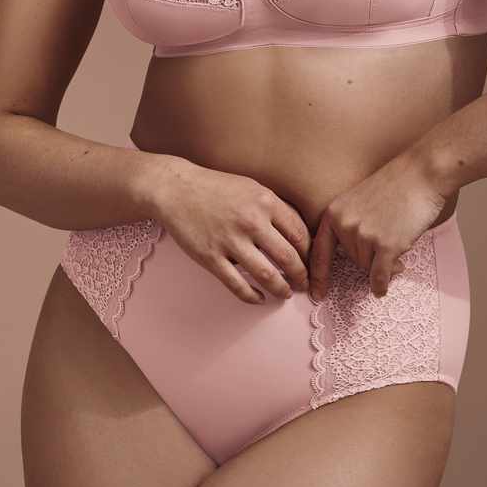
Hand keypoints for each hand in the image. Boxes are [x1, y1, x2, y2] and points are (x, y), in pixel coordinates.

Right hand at [146, 157, 310, 303]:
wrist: (175, 189)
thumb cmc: (215, 188)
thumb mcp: (251, 188)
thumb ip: (276, 209)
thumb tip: (300, 235)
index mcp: (265, 202)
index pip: (300, 235)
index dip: (310, 254)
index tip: (312, 263)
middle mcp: (251, 222)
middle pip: (289, 259)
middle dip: (301, 277)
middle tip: (304, 285)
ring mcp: (230, 241)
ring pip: (267, 276)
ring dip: (282, 289)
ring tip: (286, 293)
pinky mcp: (211, 258)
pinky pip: (238, 285)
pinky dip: (253, 296)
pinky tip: (259, 298)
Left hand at [308, 150, 459, 299]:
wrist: (421, 172)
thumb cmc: (396, 185)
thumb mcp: (360, 201)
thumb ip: (353, 227)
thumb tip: (361, 261)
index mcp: (334, 212)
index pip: (319, 250)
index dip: (318, 275)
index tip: (316, 293)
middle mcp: (344, 225)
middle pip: (352, 260)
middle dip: (370, 257)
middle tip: (389, 242)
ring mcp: (364, 235)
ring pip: (368, 267)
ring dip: (383, 263)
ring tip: (399, 241)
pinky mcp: (385, 245)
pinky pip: (379, 276)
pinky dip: (381, 285)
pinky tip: (383, 289)